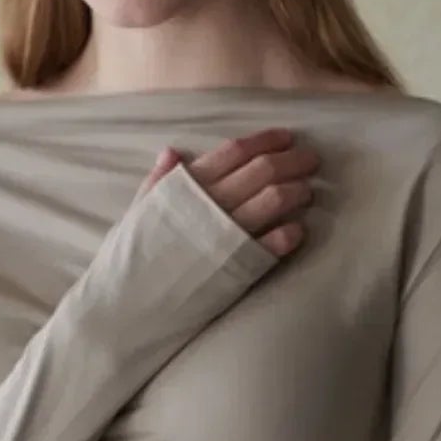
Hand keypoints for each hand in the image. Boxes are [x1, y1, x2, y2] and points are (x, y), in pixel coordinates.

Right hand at [138, 129, 319, 256]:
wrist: (129, 304)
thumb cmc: (133, 257)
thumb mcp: (139, 211)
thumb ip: (159, 181)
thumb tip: (173, 151)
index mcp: (188, 185)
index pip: (235, 151)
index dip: (265, 140)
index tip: (286, 137)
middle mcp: (211, 204)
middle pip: (263, 170)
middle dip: (293, 160)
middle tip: (311, 159)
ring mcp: (227, 234)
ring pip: (274, 200)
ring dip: (297, 191)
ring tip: (308, 191)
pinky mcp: (238, 266)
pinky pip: (274, 244)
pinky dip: (291, 233)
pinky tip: (298, 230)